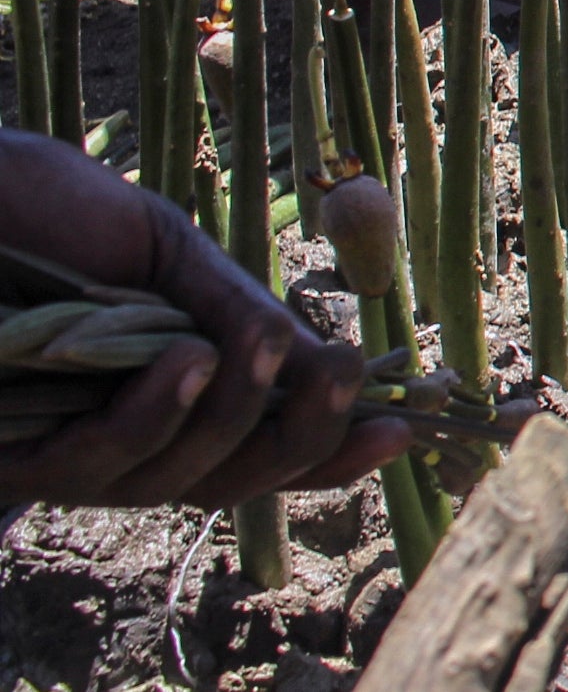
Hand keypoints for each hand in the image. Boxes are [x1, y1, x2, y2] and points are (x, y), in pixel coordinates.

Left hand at [0, 131, 408, 507]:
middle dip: (304, 439)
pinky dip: (159, 413)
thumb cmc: (51, 216)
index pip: (257, 447)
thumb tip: (315, 359)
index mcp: (168, 392)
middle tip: (349, 375)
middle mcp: (123, 438)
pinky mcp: (14, 452)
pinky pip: (104, 457)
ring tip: (270, 348)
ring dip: (237, 417)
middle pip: (229, 479)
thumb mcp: (168, 255)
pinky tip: (188, 361)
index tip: (400, 425)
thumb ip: (234, 310)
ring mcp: (67, 453)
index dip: (327, 451)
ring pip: (176, 478)